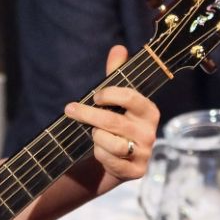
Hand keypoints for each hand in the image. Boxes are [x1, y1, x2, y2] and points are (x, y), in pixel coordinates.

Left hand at [64, 45, 159, 182]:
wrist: (118, 160)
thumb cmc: (116, 123)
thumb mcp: (115, 99)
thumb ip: (116, 74)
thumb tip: (119, 48)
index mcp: (149, 111)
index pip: (131, 97)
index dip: (110, 94)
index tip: (95, 96)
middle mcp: (150, 132)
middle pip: (113, 122)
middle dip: (87, 114)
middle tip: (69, 109)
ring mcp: (144, 153)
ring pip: (111, 143)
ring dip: (96, 137)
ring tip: (94, 135)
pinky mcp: (136, 171)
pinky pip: (110, 160)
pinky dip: (100, 154)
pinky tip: (99, 151)